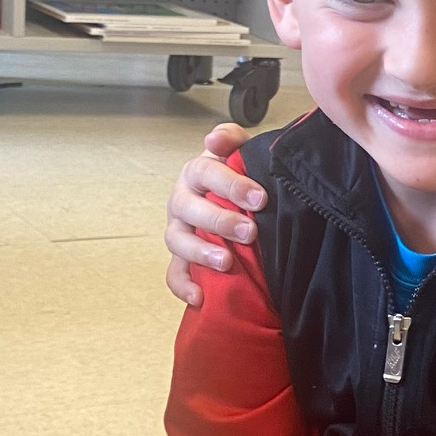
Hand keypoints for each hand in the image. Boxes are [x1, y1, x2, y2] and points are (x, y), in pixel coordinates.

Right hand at [164, 123, 265, 305]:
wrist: (237, 202)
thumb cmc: (240, 177)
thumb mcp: (241, 152)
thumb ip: (233, 140)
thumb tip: (216, 139)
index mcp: (198, 173)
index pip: (206, 172)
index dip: (230, 184)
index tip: (260, 198)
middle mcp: (183, 200)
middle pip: (189, 208)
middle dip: (219, 220)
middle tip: (249, 231)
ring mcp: (179, 230)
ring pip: (178, 241)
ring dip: (200, 252)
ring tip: (226, 262)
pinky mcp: (181, 258)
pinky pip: (174, 274)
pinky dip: (184, 286)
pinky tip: (200, 297)